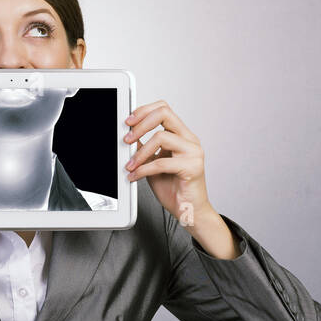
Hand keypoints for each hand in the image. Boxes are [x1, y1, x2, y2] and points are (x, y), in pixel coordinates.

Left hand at [124, 101, 236, 257]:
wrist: (189, 211)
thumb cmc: (173, 188)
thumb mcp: (153, 162)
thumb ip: (144, 148)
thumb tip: (128, 135)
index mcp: (182, 135)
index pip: (164, 109)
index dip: (144, 111)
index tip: (128, 121)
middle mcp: (190, 140)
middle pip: (165, 113)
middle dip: (141, 123)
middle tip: (127, 138)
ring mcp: (193, 152)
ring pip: (161, 137)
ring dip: (140, 152)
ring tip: (130, 165)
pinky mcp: (192, 167)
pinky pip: (162, 162)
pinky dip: (143, 169)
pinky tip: (135, 176)